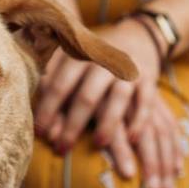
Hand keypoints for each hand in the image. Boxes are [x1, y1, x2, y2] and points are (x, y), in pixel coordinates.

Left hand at [35, 18, 182, 187]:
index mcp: (77, 55)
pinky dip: (139, 119)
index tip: (39, 133)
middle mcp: (102, 62)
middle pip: (86, 96)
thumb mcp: (69, 64)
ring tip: (98, 145)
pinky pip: (146, 101)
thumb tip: (46, 128)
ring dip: (108, 123)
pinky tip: (131, 138)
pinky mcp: (149, 78)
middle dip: (73, 125)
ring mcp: (127, 70)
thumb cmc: (91, 61)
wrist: (135, 38)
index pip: (58, 85)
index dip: (48, 110)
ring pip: (117, 98)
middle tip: (62, 149)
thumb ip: (54, 90)